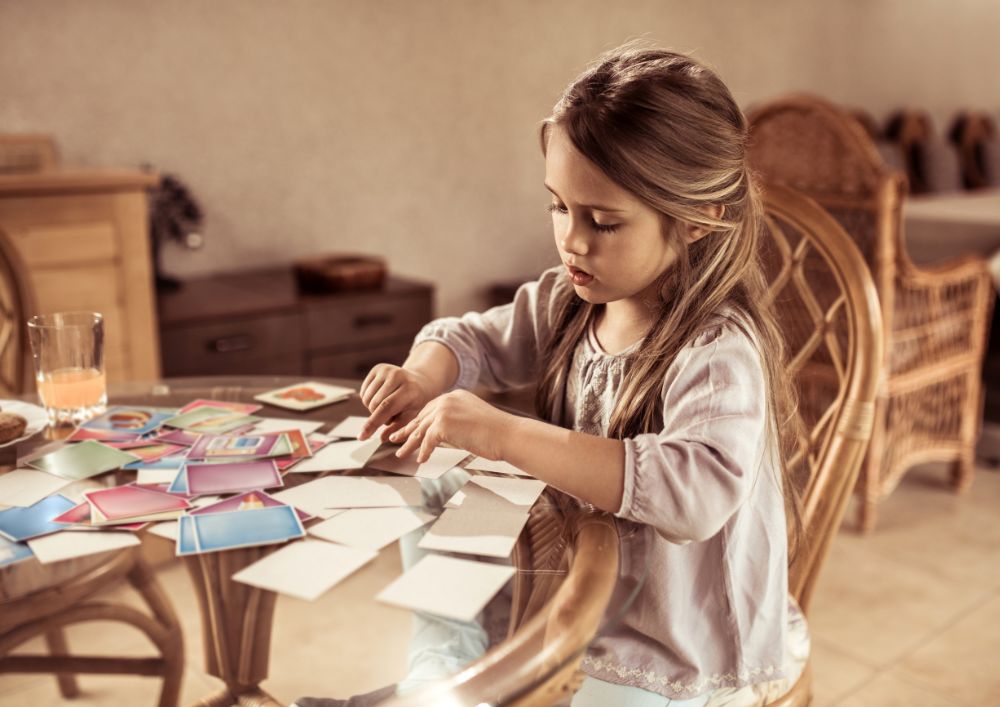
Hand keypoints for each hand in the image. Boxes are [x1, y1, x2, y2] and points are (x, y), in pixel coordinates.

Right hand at [358, 364, 435, 440]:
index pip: (386, 407)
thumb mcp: (411, 416)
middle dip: (377, 417)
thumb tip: (383, 439)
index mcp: (409, 389)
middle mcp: (397, 375)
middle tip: (390, 416)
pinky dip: (369, 400)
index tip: (362, 437)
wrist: (418, 382)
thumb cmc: (415, 402)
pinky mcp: (378, 368)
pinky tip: (381, 398)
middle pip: (374, 404)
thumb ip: (398, 428)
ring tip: (387, 407)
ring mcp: (386, 369)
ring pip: (367, 399)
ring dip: (372, 408)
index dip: (373, 423)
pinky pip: (363, 392)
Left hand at [389, 390, 514, 462]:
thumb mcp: (473, 420)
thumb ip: (456, 421)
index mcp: (455, 396)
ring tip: (400, 453)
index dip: (419, 421)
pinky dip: (423, 452)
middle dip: (408, 430)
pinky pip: (427, 441)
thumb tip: (444, 434)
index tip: (410, 429)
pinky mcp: (444, 424)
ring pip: (421, 430)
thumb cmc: (496, 432)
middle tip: (394, 437)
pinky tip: (421, 460)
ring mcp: (444, 411)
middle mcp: (447, 400)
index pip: (430, 409)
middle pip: (422, 418)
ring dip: (409, 443)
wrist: (507, 434)